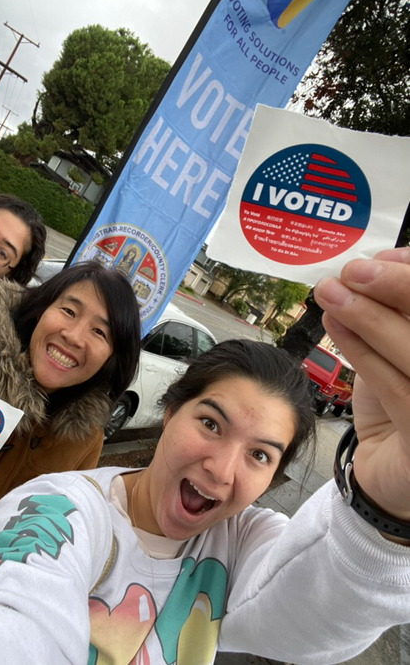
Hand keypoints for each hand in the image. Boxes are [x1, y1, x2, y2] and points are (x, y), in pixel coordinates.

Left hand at [314, 248, 409, 524]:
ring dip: (370, 318)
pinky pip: (397, 390)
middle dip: (397, 288)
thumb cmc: (400, 400)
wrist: (391, 472)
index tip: (380, 258)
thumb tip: (384, 260)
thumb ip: (398, 310)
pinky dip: (363, 353)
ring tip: (330, 293)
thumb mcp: (400, 348)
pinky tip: (334, 327)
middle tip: (353, 270)